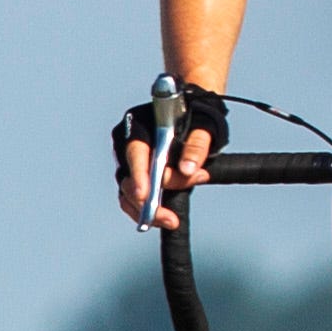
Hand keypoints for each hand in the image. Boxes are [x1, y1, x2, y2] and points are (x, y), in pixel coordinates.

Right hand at [110, 83, 226, 228]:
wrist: (193, 111)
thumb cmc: (197, 115)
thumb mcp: (204, 126)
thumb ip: (197, 146)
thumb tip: (189, 170)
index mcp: (139, 126)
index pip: (136, 153)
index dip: (139, 176)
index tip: (145, 195)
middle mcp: (127, 144)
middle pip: (127, 179)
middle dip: (148, 201)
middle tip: (171, 218)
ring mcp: (129, 161)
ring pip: (128, 193)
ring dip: (148, 210)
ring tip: (172, 220)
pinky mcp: (137, 175)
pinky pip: (135, 197)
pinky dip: (149, 209)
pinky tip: (167, 217)